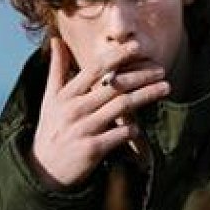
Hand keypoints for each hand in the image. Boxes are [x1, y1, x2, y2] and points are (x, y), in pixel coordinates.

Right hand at [29, 37, 168, 188]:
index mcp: (66, 94)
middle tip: (161, 69)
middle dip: (141, 75)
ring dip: (146, 95)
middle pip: (114, 86)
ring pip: (121, 107)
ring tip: (165, 88)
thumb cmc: (51, 129)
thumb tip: (56, 40)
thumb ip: (56, 68)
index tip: (137, 46)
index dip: (117, 56)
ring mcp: (84, 129)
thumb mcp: (49, 98)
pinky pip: (120, 135)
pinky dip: (132, 129)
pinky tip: (141, 126)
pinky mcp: (92, 149)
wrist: (44, 169)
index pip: (95, 69)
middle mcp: (75, 109)